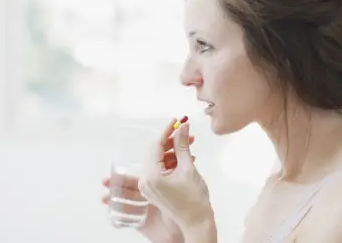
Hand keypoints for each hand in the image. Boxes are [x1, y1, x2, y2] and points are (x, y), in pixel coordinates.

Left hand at [102, 121, 195, 242]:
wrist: (197, 222)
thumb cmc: (194, 199)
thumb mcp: (188, 168)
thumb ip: (183, 145)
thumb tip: (182, 126)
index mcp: (151, 176)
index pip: (156, 146)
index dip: (167, 131)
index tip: (177, 120)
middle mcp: (144, 181)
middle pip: (155, 152)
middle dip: (171, 141)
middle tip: (186, 132)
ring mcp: (148, 186)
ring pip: (158, 160)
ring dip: (172, 151)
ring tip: (189, 145)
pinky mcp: (154, 189)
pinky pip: (160, 169)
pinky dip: (171, 162)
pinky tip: (185, 157)